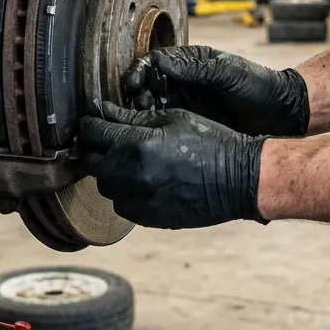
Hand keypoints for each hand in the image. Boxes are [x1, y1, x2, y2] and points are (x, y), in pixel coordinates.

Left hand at [79, 102, 265, 228]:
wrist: (239, 179)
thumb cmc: (210, 142)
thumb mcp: (174, 118)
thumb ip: (134, 117)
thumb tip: (105, 112)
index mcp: (137, 144)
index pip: (92, 133)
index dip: (89, 124)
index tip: (93, 122)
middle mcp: (132, 175)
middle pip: (91, 162)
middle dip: (95, 149)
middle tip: (107, 141)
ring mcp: (139, 200)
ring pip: (104, 186)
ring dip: (110, 172)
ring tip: (129, 163)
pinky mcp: (148, 218)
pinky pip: (121, 205)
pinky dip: (125, 193)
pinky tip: (143, 182)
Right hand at [124, 46, 309, 136]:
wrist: (280, 115)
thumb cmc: (258, 87)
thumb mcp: (227, 74)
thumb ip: (195, 68)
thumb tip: (160, 61)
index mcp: (190, 63)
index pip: (154, 63)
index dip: (139, 71)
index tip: (133, 83)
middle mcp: (183, 83)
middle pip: (148, 85)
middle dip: (138, 94)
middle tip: (139, 105)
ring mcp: (185, 104)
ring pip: (152, 106)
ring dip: (143, 112)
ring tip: (143, 120)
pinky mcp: (189, 125)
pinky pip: (165, 125)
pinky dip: (154, 128)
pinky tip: (152, 134)